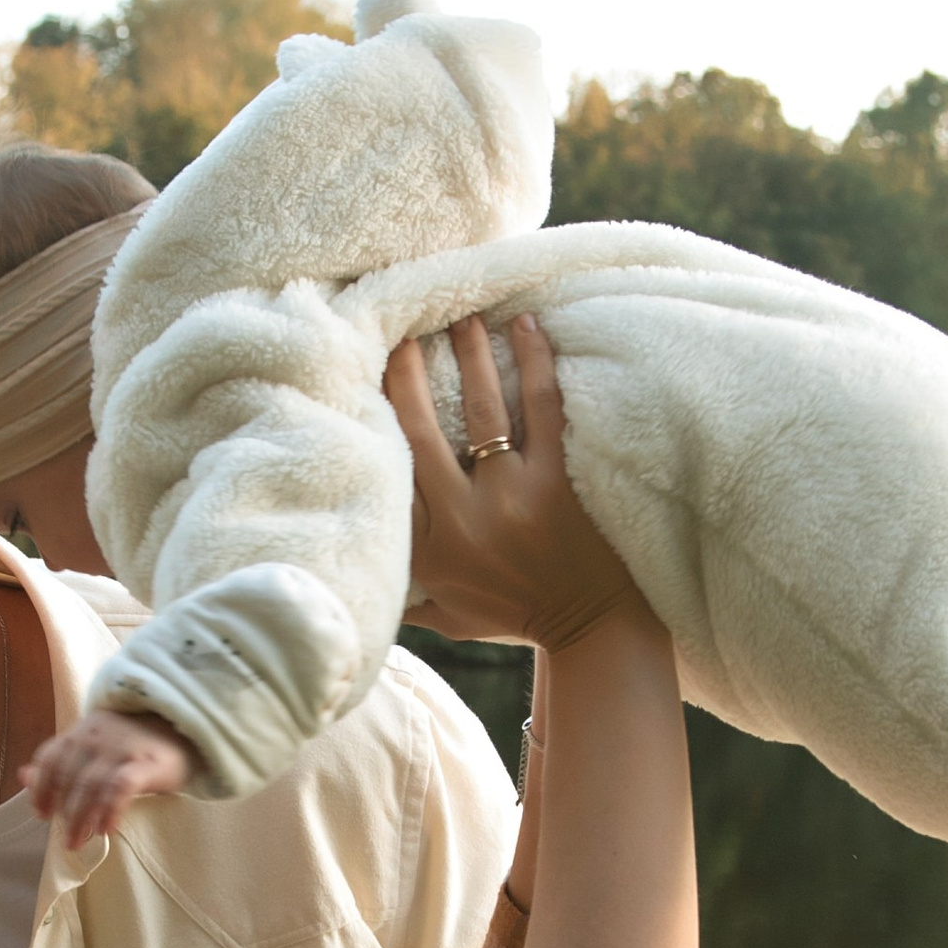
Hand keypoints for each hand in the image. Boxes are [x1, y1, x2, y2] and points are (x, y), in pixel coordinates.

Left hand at [22, 704, 199, 849]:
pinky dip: (109, 810)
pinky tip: (106, 829)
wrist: (187, 727)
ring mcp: (122, 747)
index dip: (41, 788)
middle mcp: (96, 736)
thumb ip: (61, 762)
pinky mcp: (147, 762)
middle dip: (63, 812)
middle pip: (69, 777)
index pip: (50, 757)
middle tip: (67, 840)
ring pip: (90, 785)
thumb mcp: (96, 748)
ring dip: (81, 818)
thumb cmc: (138, 743)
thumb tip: (23, 776)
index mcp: (81, 732)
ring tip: (79, 842)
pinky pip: (120, 787)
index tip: (42, 814)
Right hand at [386, 313, 642, 651]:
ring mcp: (515, 494)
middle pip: (423, 429)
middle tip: (401, 326)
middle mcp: (464, 518)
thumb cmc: (513, 617)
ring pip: (482, 407)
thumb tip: (355, 576)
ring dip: (470, 354)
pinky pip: (543, 407)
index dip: (372, 420)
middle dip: (408, 373)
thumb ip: (404, 594)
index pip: (391, 473)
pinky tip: (525, 325)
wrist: (592, 631)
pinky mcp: (560, 479)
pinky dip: (534, 361)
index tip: (359, 378)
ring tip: (461, 316)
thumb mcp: (446, 615)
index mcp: (429, 549)